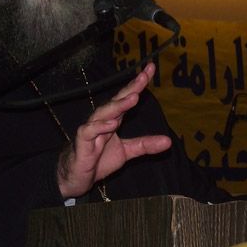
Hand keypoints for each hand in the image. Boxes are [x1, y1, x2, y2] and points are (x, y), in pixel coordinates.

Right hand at [56, 63, 171, 198]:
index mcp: (114, 119)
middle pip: (117, 100)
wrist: (77, 177)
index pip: (127, 97)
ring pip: (104, 112)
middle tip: (144, 76)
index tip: (151, 69)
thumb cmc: (99, 159)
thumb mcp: (127, 152)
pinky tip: (112, 123)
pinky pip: (89, 130)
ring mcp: (91, 129)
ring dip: (118, 105)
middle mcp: (103, 120)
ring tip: (133, 97)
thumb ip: (145, 145)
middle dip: (130, 88)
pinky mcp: (81, 142)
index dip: (138, 84)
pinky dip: (100, 126)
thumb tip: (168, 141)